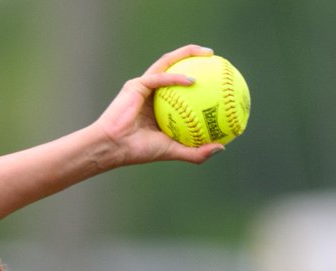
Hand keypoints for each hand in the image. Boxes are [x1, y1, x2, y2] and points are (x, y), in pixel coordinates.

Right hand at [91, 45, 226, 165]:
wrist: (114, 147)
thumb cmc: (140, 151)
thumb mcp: (173, 151)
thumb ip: (196, 151)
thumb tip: (221, 147)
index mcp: (160, 105)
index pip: (181, 88)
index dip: (198, 80)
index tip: (217, 80)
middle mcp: (154, 92)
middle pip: (176, 67)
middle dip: (195, 58)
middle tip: (215, 59)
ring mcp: (145, 85)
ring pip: (168, 63)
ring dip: (187, 54)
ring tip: (207, 54)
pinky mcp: (137, 84)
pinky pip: (160, 77)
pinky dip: (176, 77)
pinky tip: (192, 80)